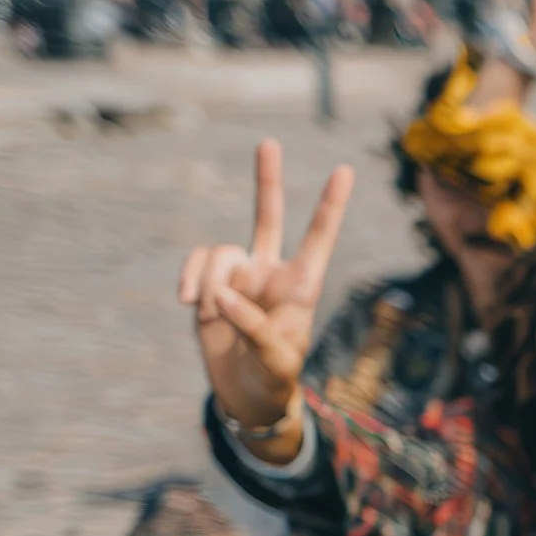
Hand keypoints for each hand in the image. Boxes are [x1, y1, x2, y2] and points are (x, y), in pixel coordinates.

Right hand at [176, 138, 352, 440]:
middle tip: (269, 143)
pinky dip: (191, 280)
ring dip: (210, 283)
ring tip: (211, 314)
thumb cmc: (275, 377)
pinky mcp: (211, 284)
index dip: (330, 206)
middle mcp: (272, 272)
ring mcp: (240, 275)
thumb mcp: (276, 359)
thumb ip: (254, 326)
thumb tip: (223, 295)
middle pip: (270, 217)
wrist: (246, 392)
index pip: (318, 240)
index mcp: (301, 286)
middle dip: (266, 180)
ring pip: (220, 254)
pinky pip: (197, 265)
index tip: (345, 171)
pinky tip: (191, 304)